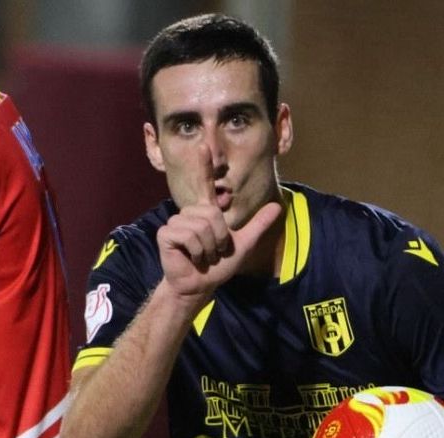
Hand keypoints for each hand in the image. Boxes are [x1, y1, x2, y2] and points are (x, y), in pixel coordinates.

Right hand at [155, 145, 282, 311]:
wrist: (200, 285)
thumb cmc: (218, 266)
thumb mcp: (243, 245)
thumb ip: (258, 225)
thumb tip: (277, 206)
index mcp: (206, 212)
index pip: (204, 183)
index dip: (204, 165)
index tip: (204, 145)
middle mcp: (190, 213)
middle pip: (211, 214)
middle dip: (219, 238)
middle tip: (213, 251)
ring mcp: (176, 222)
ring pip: (200, 226)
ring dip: (208, 248)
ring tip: (202, 256)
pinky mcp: (166, 234)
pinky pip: (188, 236)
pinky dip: (196, 252)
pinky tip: (191, 258)